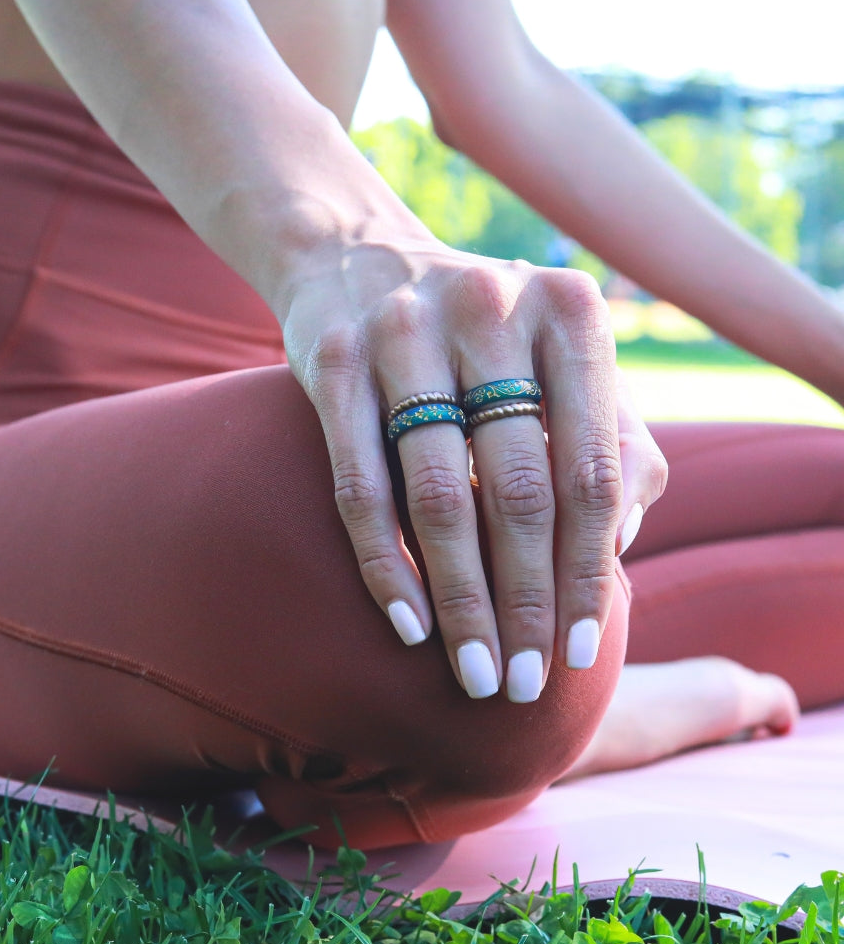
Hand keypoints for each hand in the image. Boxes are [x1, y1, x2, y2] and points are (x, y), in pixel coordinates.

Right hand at [280, 240, 667, 700]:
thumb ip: (610, 444)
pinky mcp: (330, 360)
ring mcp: (402, 331)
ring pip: (439, 495)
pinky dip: (387, 565)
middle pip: (519, 490)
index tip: (582, 653)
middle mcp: (490, 310)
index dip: (588, 572)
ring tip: (477, 674)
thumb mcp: (556, 365)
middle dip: (527, 603)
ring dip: (461, 601)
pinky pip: (360, 486)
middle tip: (526, 685)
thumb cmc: (480, 338)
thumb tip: (613, 552)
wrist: (358, 259)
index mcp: (568, 312)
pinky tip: (409, 626)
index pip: (591, 471)